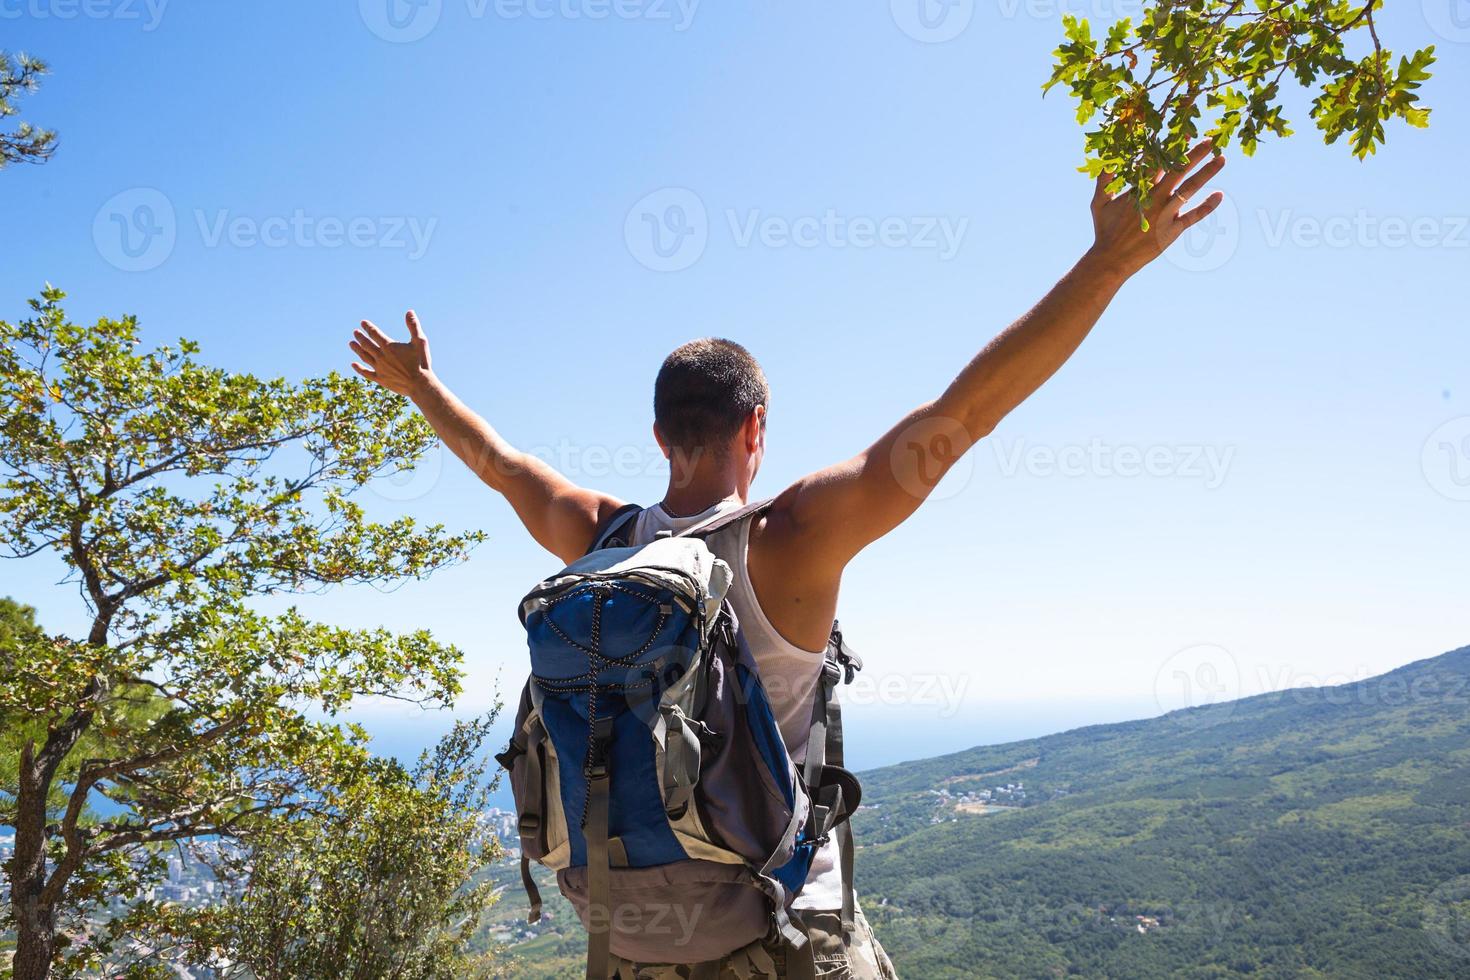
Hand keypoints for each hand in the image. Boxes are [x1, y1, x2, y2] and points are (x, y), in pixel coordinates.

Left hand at [350, 311, 433, 397]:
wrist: (419, 384)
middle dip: (360, 337)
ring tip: (351, 344)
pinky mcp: (380, 379)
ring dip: (357, 349)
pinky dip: (359, 368)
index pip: (374, 334)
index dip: (368, 327)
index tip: (363, 323)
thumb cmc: (421, 362)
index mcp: (389, 346)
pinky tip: (353, 364)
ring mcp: (379, 368)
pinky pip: (366, 373)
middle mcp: (381, 356)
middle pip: (366, 344)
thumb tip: (409, 312)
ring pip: (364, 356)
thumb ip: (413, 326)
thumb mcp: (420, 341)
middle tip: (355, 332)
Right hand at [1086, 140, 1226, 279]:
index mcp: (1139, 189)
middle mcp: (1155, 198)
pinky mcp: (1173, 229)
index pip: (1157, 162)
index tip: (1184, 133)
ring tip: (1221, 159)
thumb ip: (1104, 180)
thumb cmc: (1105, 230)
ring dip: (1207, 173)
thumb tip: (1106, 160)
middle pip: (1178, 170)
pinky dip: (1207, 206)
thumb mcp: (1099, 202)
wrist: (1112, 258)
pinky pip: (1194, 216)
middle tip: (1210, 140)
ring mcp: (1166, 213)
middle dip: (1195, 154)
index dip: (1171, 147)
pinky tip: (1219, 195)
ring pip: (1190, 188)